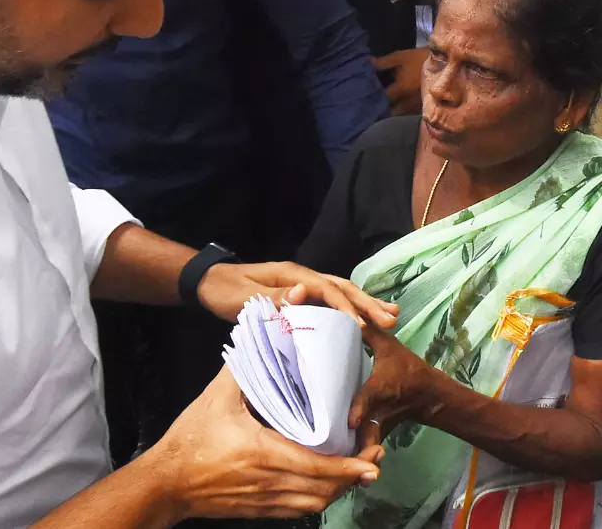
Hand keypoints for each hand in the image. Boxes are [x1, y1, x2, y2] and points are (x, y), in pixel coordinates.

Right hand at [145, 367, 384, 519]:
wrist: (166, 482)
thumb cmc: (190, 438)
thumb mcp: (215, 398)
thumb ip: (241, 367)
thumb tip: (261, 335)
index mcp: (264, 453)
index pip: (318, 466)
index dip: (350, 466)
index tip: (373, 457)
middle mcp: (270, 482)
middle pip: (325, 489)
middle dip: (355, 476)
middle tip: (374, 456)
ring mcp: (266, 500)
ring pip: (315, 503)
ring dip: (340, 489)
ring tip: (358, 469)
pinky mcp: (260, 511)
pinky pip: (299, 510)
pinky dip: (318, 498)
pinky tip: (326, 483)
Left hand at [197, 261, 397, 329]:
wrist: (208, 283)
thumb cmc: (224, 291)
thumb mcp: (243, 297)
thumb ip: (273, 297)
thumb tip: (304, 294)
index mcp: (292, 276)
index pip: (327, 289)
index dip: (345, 307)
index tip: (362, 326)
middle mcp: (302, 277)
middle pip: (342, 287)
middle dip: (367, 303)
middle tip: (393, 318)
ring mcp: (302, 285)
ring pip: (340, 292)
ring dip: (364, 304)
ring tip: (389, 317)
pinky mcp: (299, 295)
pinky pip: (330, 302)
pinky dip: (348, 310)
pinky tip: (361, 323)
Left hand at [349, 321, 434, 448]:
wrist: (429, 396)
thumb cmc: (408, 369)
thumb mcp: (390, 347)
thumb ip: (368, 331)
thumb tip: (344, 310)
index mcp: (382, 388)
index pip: (370, 397)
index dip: (361, 409)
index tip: (351, 422)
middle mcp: (379, 410)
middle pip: (368, 434)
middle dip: (359, 448)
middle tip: (338, 456)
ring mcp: (379, 427)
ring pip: (367, 447)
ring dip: (357, 457)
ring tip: (338, 469)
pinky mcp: (376, 435)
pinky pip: (364, 448)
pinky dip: (356, 456)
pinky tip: (337, 460)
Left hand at [373, 48, 430, 115]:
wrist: (444, 63)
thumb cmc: (420, 58)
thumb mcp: (401, 57)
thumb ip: (383, 62)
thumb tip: (368, 63)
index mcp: (401, 88)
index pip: (384, 98)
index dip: (374, 97)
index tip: (367, 96)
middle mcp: (409, 101)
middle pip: (391, 112)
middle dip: (384, 110)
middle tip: (375, 105)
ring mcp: (418, 106)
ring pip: (401, 115)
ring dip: (394, 112)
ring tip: (386, 108)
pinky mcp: (425, 107)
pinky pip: (411, 114)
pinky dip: (404, 112)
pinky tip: (400, 108)